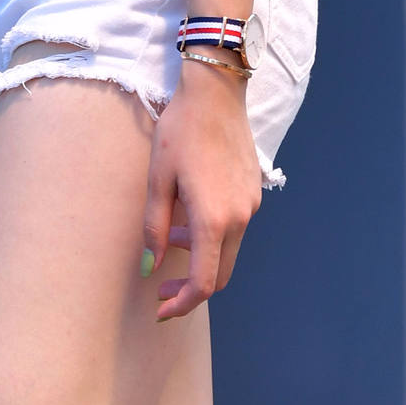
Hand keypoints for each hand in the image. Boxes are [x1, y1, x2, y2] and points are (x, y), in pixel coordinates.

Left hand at [141, 58, 260, 319]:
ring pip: (228, 251)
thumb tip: (151, 266)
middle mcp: (240, 218)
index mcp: (214, 219)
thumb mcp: (157, 180)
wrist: (216, 93)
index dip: (182, 304)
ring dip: (201, 258)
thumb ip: (155, 227)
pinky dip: (212, 236)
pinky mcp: (253, 192)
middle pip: (221, 275)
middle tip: (159, 289)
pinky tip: (189, 214)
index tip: (160, 311)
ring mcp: (251, 205)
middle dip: (190, 289)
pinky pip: (234, 229)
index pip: (203, 283)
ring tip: (170, 238)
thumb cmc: (181, 132)